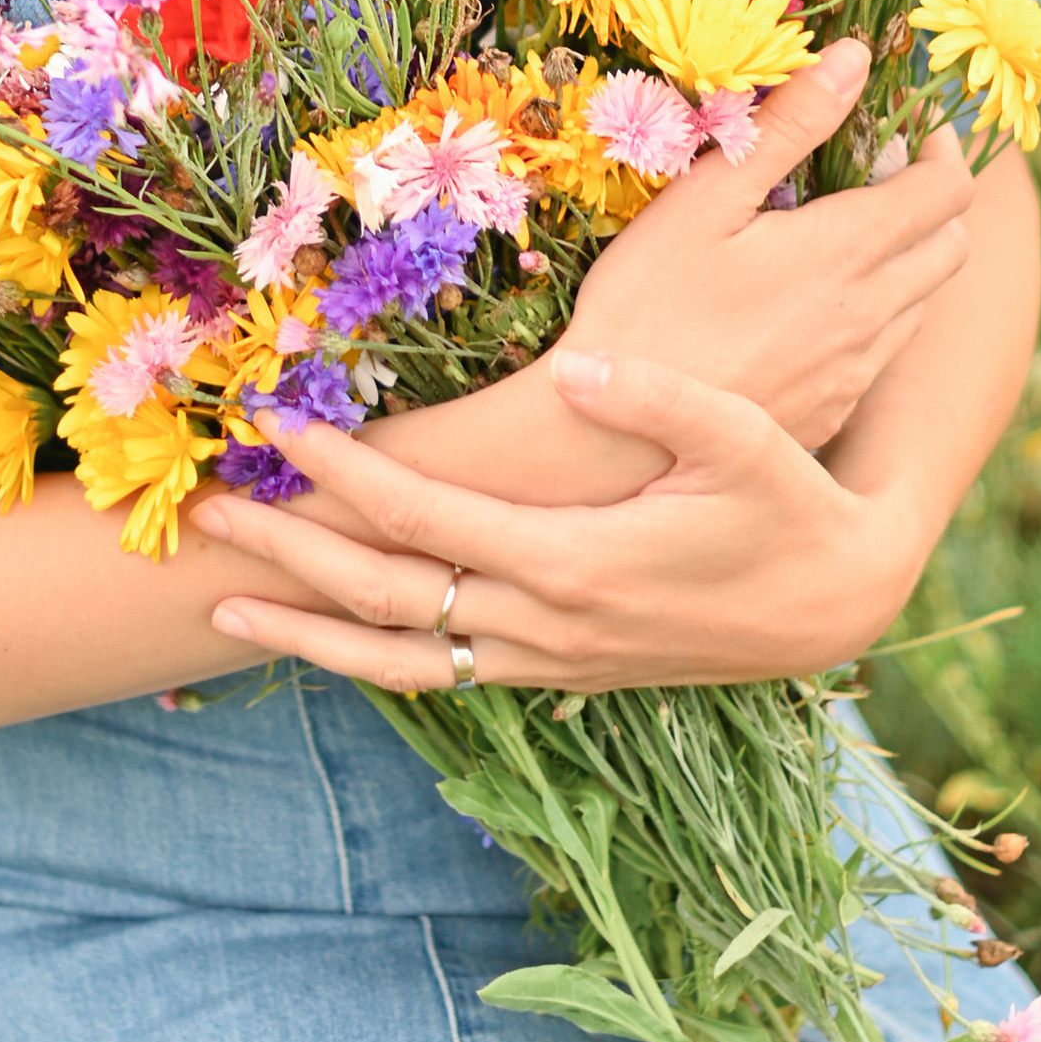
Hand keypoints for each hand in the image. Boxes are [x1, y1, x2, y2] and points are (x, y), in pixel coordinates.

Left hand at [193, 349, 930, 694]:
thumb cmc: (790, 502)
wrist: (836, 600)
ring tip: (220, 607)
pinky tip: (325, 638)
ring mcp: (547, 658)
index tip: (276, 424)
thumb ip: (661, 401)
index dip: (340, 471)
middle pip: (382, 596)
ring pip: (397, 659)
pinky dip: (369, 660)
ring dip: (306, 631)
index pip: (420, 517)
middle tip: (204, 513)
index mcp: (571, 561)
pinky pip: (439, 673)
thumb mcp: (744, 441)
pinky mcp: (559, 672)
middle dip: (288, 552)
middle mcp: (544, 623)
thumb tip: (576, 368)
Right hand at [560, 38, 974, 458]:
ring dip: (904, 257)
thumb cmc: (646, 304)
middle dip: (930, 198)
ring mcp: (856, 370)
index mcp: (851, 252)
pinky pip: (882, 350)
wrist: (615, 440)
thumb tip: (853, 58)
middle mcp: (873, 315)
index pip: (949, 189)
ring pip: (921, 301)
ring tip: (837, 233)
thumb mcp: (706, 198)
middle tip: (872, 172)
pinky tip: (805, 301)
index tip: (905, 123)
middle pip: (952, 245)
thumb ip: (788, 125)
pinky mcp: (833, 410)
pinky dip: (872, 311)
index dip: (941, 146)